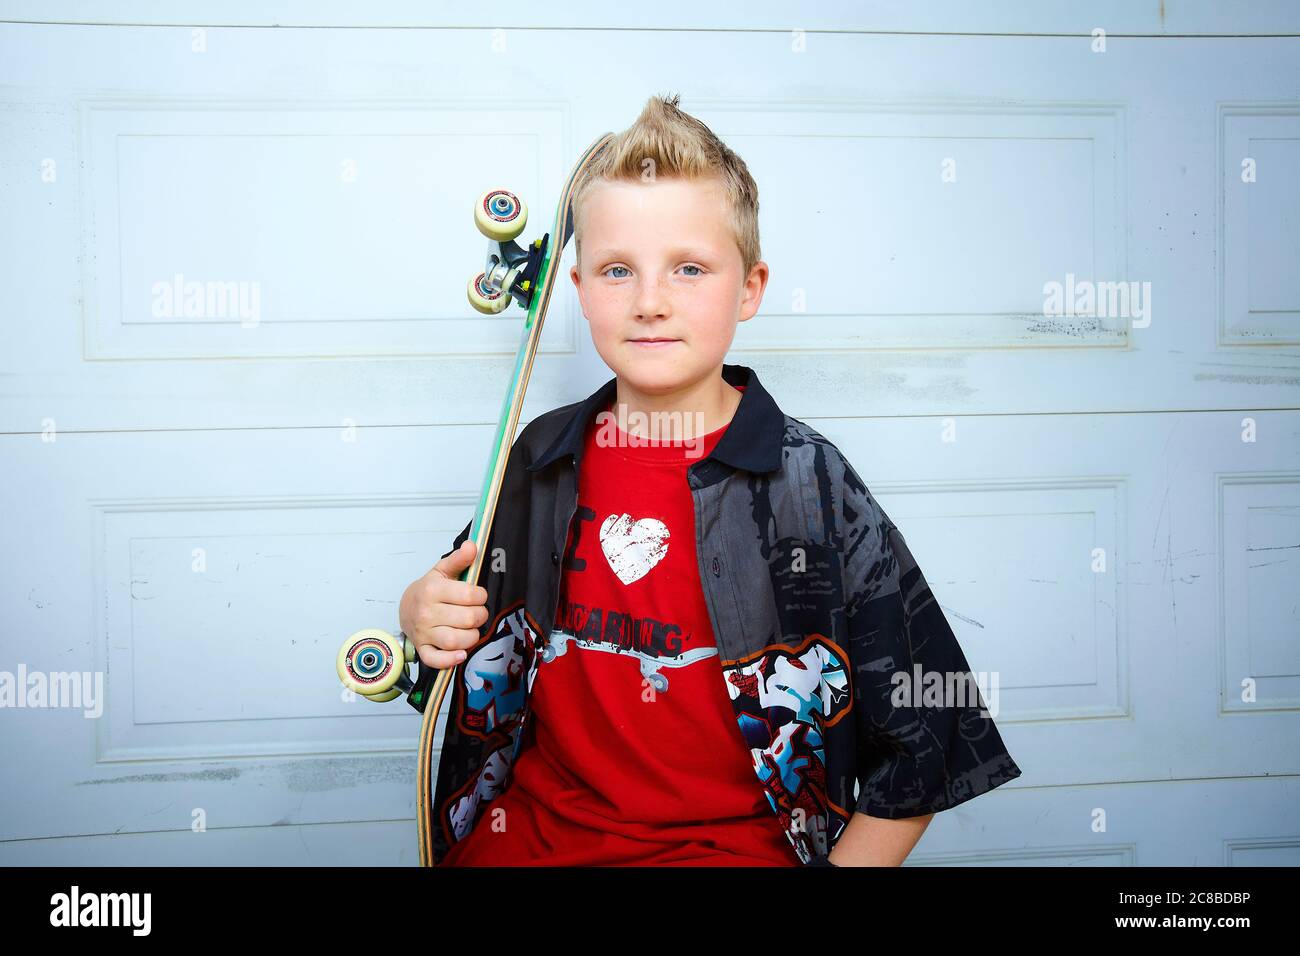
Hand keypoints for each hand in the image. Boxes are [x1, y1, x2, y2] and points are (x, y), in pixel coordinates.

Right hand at [398, 539, 488, 669]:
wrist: (405, 608)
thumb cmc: (428, 591)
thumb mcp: (442, 571)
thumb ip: (459, 559)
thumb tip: (472, 546)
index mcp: (432, 590)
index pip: (469, 595)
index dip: (481, 596)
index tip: (478, 596)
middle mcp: (426, 612)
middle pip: (468, 619)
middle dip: (480, 616)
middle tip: (477, 613)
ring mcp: (424, 633)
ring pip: (457, 641)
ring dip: (471, 637)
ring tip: (470, 629)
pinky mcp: (423, 649)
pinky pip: (437, 660)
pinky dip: (451, 660)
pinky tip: (461, 653)